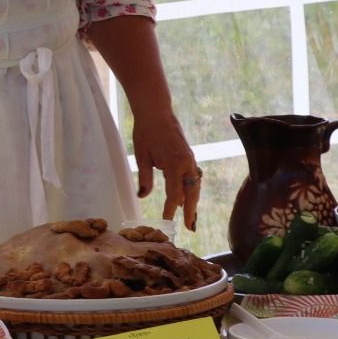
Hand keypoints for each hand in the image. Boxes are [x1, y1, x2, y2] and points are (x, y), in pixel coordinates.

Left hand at [131, 110, 199, 231]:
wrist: (156, 111)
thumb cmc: (146, 132)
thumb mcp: (141, 157)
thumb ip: (144, 178)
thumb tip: (142, 196)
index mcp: (174, 164)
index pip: (174, 194)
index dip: (171, 208)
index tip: (167, 220)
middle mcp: (186, 163)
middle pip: (192, 192)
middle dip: (190, 210)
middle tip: (188, 227)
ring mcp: (190, 159)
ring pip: (195, 185)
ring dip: (193, 201)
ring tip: (190, 216)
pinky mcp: (189, 155)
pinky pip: (193, 176)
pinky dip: (192, 189)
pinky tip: (188, 197)